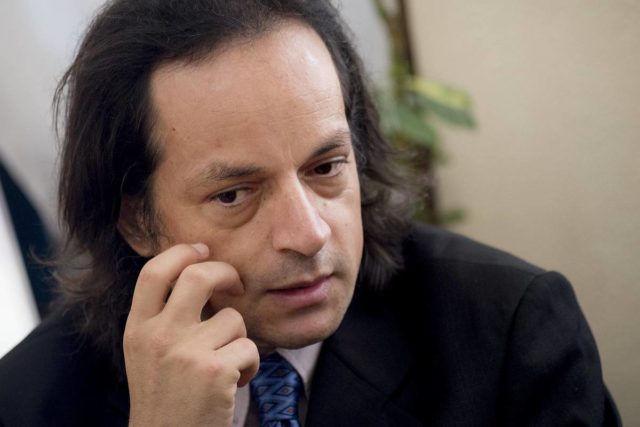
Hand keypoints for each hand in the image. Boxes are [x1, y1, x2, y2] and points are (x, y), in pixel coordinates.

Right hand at [123, 243, 259, 426]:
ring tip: (227, 365)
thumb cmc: (167, 400)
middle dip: (225, 272)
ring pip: (233, 318)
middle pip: (198, 275)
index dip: (181, 252)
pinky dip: (250, 366)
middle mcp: (157, 336)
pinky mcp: (214, 370)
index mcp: (137, 329)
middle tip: (236, 285)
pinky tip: (234, 384)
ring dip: (239, 340)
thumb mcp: (149, 354)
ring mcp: (185, 352)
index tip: (202, 250)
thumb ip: (165, 318)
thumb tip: (201, 276)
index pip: (153, 272)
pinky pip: (249, 348)